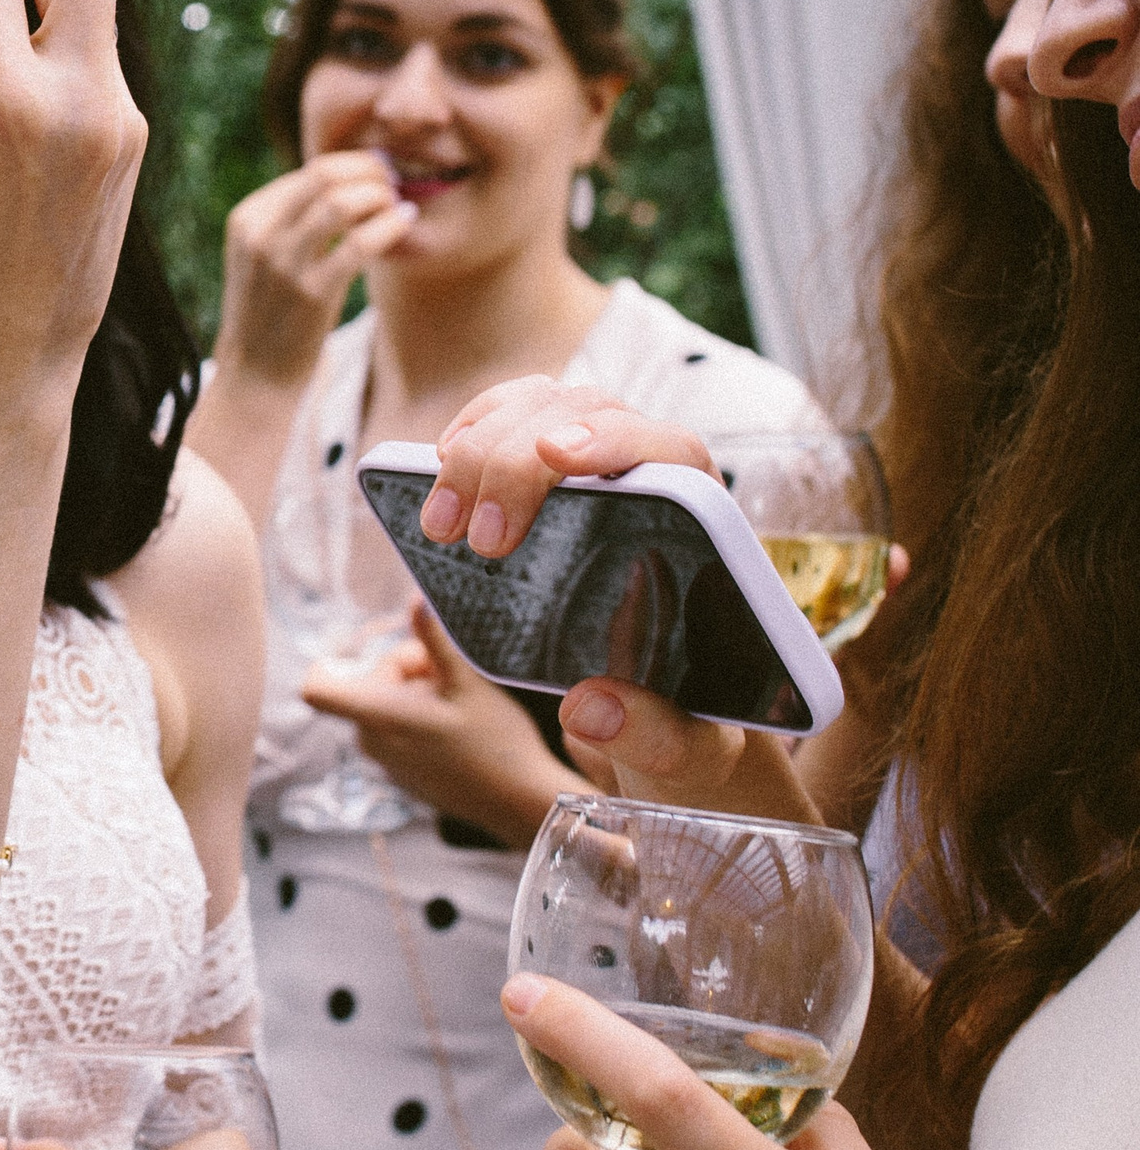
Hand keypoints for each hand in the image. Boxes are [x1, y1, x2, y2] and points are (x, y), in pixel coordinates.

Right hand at [212, 154, 414, 391]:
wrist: (256, 373)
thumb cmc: (271, 310)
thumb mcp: (264, 255)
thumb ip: (293, 218)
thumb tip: (351, 180)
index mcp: (247, 218)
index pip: (310, 171)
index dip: (355, 166)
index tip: (380, 173)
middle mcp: (260, 234)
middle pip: (324, 176)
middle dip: (369, 172)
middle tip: (395, 182)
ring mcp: (283, 263)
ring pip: (341, 203)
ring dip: (379, 196)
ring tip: (398, 204)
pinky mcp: (311, 292)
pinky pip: (360, 242)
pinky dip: (389, 225)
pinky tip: (405, 222)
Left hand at [301, 601, 564, 846]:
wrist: (519, 802)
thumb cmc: (496, 742)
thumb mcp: (467, 683)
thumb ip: (434, 641)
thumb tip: (415, 599)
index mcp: (379, 717)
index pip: (317, 689)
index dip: (333, 662)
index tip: (375, 651)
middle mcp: (371, 742)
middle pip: (370, 683)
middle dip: (407, 669)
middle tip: (447, 677)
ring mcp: (384, 762)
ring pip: (386, 704)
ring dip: (417, 693)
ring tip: (457, 704)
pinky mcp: (401, 774)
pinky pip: (396, 730)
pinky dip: (420, 719)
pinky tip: (457, 728)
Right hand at [415, 380, 818, 820]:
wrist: (667, 698)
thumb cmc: (688, 714)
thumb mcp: (688, 746)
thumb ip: (655, 736)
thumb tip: (589, 710)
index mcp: (708, 527)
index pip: (670, 450)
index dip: (614, 440)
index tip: (558, 456)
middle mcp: (658, 475)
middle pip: (587, 416)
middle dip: (517, 463)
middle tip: (477, 541)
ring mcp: (601, 459)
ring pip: (540, 404)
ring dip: (479, 448)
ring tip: (441, 524)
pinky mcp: (554, 463)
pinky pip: (509, 412)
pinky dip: (470, 431)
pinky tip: (441, 471)